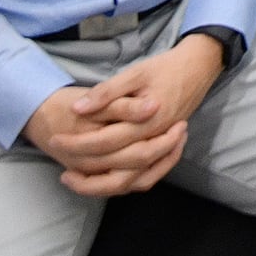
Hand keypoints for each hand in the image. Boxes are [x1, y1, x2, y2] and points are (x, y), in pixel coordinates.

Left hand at [24, 37, 223, 196]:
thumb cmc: (165, 68)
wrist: (199, 68)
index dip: (78, 144)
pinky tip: (104, 179)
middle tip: (61, 174)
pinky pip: (146, 177)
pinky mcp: (165, 150)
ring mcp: (162, 148)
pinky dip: (125, 184)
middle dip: (87, 175)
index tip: (56, 141)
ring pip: (133, 181)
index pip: (106, 141)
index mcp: (148, 121)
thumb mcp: (135, 72)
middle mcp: (156, 140)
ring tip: (77, 182)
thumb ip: (107, 92)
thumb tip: (77, 108)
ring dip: (104, 187)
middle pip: (120, 170)